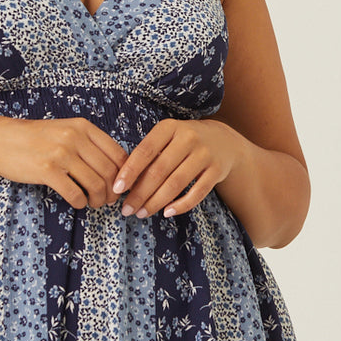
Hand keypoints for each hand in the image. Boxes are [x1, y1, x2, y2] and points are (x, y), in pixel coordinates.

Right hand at [0, 116, 126, 208]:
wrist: (0, 138)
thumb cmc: (34, 138)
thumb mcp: (65, 130)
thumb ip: (88, 143)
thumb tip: (114, 168)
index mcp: (83, 127)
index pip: (118, 153)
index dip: (124, 174)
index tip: (121, 186)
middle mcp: (75, 138)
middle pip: (109, 171)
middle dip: (113, 191)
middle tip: (109, 200)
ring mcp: (61, 154)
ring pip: (96, 184)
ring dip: (99, 200)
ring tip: (95, 203)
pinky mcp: (47, 170)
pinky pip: (75, 193)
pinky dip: (81, 203)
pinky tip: (78, 203)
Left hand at [112, 119, 243, 219]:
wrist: (223, 141)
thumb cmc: (184, 142)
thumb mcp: (167, 137)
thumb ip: (149, 155)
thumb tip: (124, 183)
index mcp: (170, 127)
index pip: (145, 150)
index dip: (130, 171)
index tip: (117, 188)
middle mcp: (188, 138)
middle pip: (159, 170)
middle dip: (140, 193)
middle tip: (127, 209)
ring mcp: (205, 154)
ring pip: (176, 183)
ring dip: (156, 202)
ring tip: (142, 213)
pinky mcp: (217, 170)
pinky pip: (197, 193)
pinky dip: (181, 205)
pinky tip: (167, 212)